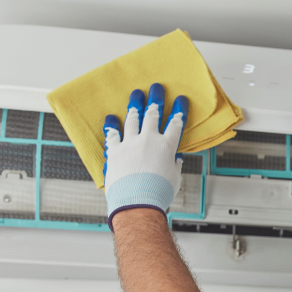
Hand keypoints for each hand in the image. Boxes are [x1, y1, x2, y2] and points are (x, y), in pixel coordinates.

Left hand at [103, 83, 188, 228]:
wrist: (137, 203)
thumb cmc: (157, 194)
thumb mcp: (174, 179)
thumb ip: (174, 166)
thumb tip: (176, 160)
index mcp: (167, 147)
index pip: (176, 124)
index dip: (179, 111)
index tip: (180, 101)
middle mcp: (149, 140)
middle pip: (153, 115)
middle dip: (156, 100)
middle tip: (156, 89)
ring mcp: (130, 143)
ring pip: (133, 119)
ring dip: (134, 106)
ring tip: (136, 96)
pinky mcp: (115, 151)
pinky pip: (113, 134)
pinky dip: (111, 126)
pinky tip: (110, 118)